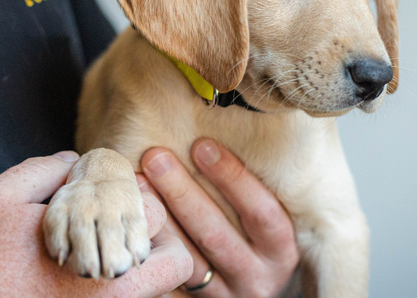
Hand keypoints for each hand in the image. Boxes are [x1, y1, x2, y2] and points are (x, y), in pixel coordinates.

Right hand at [0, 152, 192, 297]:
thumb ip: (45, 172)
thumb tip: (74, 161)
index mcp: (97, 257)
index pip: (156, 219)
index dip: (140, 199)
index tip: (118, 197)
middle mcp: (111, 295)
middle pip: (174, 263)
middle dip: (156, 239)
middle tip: (123, 226)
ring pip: (154, 289)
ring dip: (138, 264)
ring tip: (103, 246)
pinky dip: (118, 286)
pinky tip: (85, 268)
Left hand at [139, 139, 299, 297]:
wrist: (249, 288)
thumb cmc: (256, 239)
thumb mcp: (267, 219)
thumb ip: (251, 190)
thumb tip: (211, 134)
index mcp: (281, 251)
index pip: (261, 212)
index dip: (233, 177)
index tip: (201, 144)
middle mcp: (258, 279)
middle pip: (216, 234)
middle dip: (183, 193)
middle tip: (156, 157)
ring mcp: (226, 296)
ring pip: (188, 260)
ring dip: (160, 219)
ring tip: (137, 183)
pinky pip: (170, 282)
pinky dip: (152, 251)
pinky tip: (135, 222)